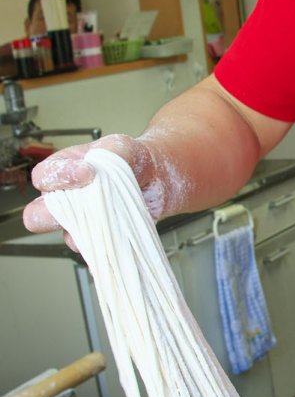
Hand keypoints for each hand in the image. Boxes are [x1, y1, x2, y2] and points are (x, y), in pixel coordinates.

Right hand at [23, 134, 166, 245]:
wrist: (156, 177)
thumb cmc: (130, 160)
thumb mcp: (120, 147)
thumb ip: (108, 154)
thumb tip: (98, 172)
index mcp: (62, 171)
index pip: (43, 177)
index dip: (60, 177)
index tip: (89, 173)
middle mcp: (64, 200)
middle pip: (36, 216)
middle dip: (50, 215)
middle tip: (80, 206)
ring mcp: (82, 223)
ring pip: (68, 237)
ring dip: (88, 230)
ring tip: (111, 216)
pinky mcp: (101, 239)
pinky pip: (97, 250)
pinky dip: (110, 242)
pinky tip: (124, 230)